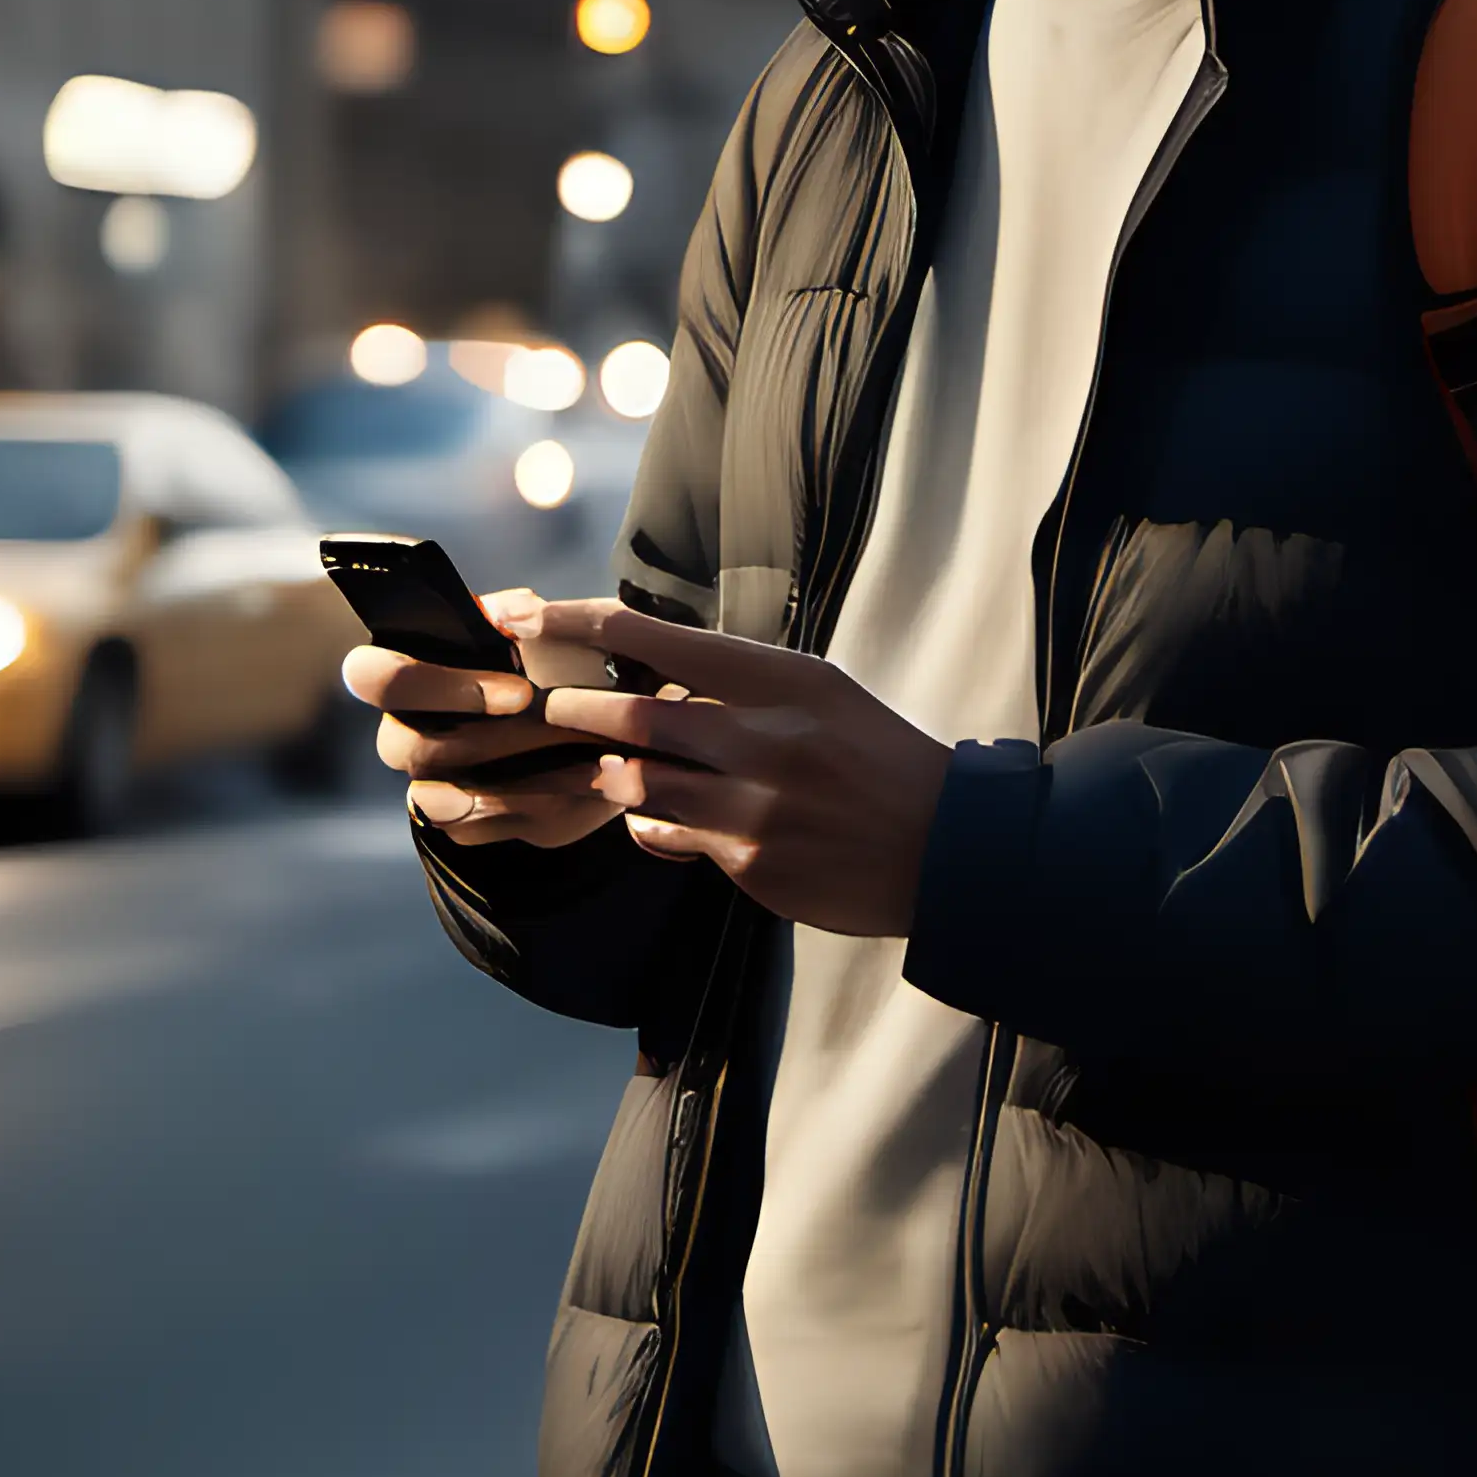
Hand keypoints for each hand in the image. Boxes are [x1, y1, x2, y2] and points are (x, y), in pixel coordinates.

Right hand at [340, 621, 614, 851]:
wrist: (601, 726)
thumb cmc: (559, 664)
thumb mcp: (549, 630)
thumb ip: (526, 616)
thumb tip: (514, 612)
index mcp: (409, 676)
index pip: (372, 675)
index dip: (436, 685)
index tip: (519, 691)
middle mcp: (404, 732)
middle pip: (407, 748)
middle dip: (491, 739)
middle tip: (555, 728)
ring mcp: (427, 784)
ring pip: (439, 799)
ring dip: (518, 778)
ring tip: (583, 756)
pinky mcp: (461, 824)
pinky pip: (476, 829)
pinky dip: (537, 807)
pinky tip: (585, 783)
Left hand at [512, 596, 948, 936]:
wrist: (947, 849)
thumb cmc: (880, 762)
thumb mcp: (824, 697)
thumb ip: (745, 686)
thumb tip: (660, 681)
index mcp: (785, 681)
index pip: (663, 640)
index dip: (584, 624)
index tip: (528, 613)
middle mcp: (765, 737)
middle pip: (634, 716)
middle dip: (575, 710)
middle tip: (547, 705)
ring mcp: (755, 805)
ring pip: (639, 784)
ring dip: (613, 774)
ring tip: (610, 769)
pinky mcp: (750, 863)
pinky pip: (669, 836)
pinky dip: (654, 825)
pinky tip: (670, 821)